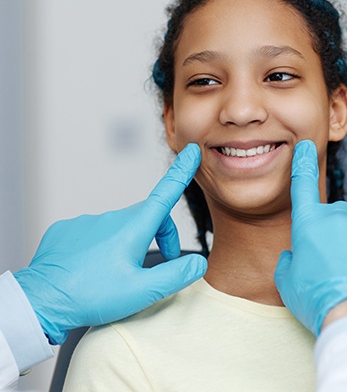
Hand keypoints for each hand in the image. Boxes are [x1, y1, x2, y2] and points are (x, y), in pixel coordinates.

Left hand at [14, 143, 206, 344]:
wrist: (40, 301)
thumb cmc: (91, 295)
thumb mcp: (142, 291)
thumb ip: (175, 275)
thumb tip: (199, 263)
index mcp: (133, 228)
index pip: (165, 194)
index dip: (181, 172)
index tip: (191, 151)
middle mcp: (111, 218)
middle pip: (148, 219)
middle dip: (160, 237)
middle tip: (156, 269)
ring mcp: (88, 222)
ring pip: (121, 227)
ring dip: (130, 244)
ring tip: (118, 274)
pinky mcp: (69, 230)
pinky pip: (95, 233)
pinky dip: (103, 247)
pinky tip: (93, 268)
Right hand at [274, 140, 346, 335]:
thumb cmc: (318, 299)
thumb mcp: (287, 281)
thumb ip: (287, 260)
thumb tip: (292, 254)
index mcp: (309, 225)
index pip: (303, 187)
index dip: (303, 165)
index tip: (305, 147)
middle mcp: (336, 218)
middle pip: (336, 216)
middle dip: (335, 232)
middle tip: (335, 261)